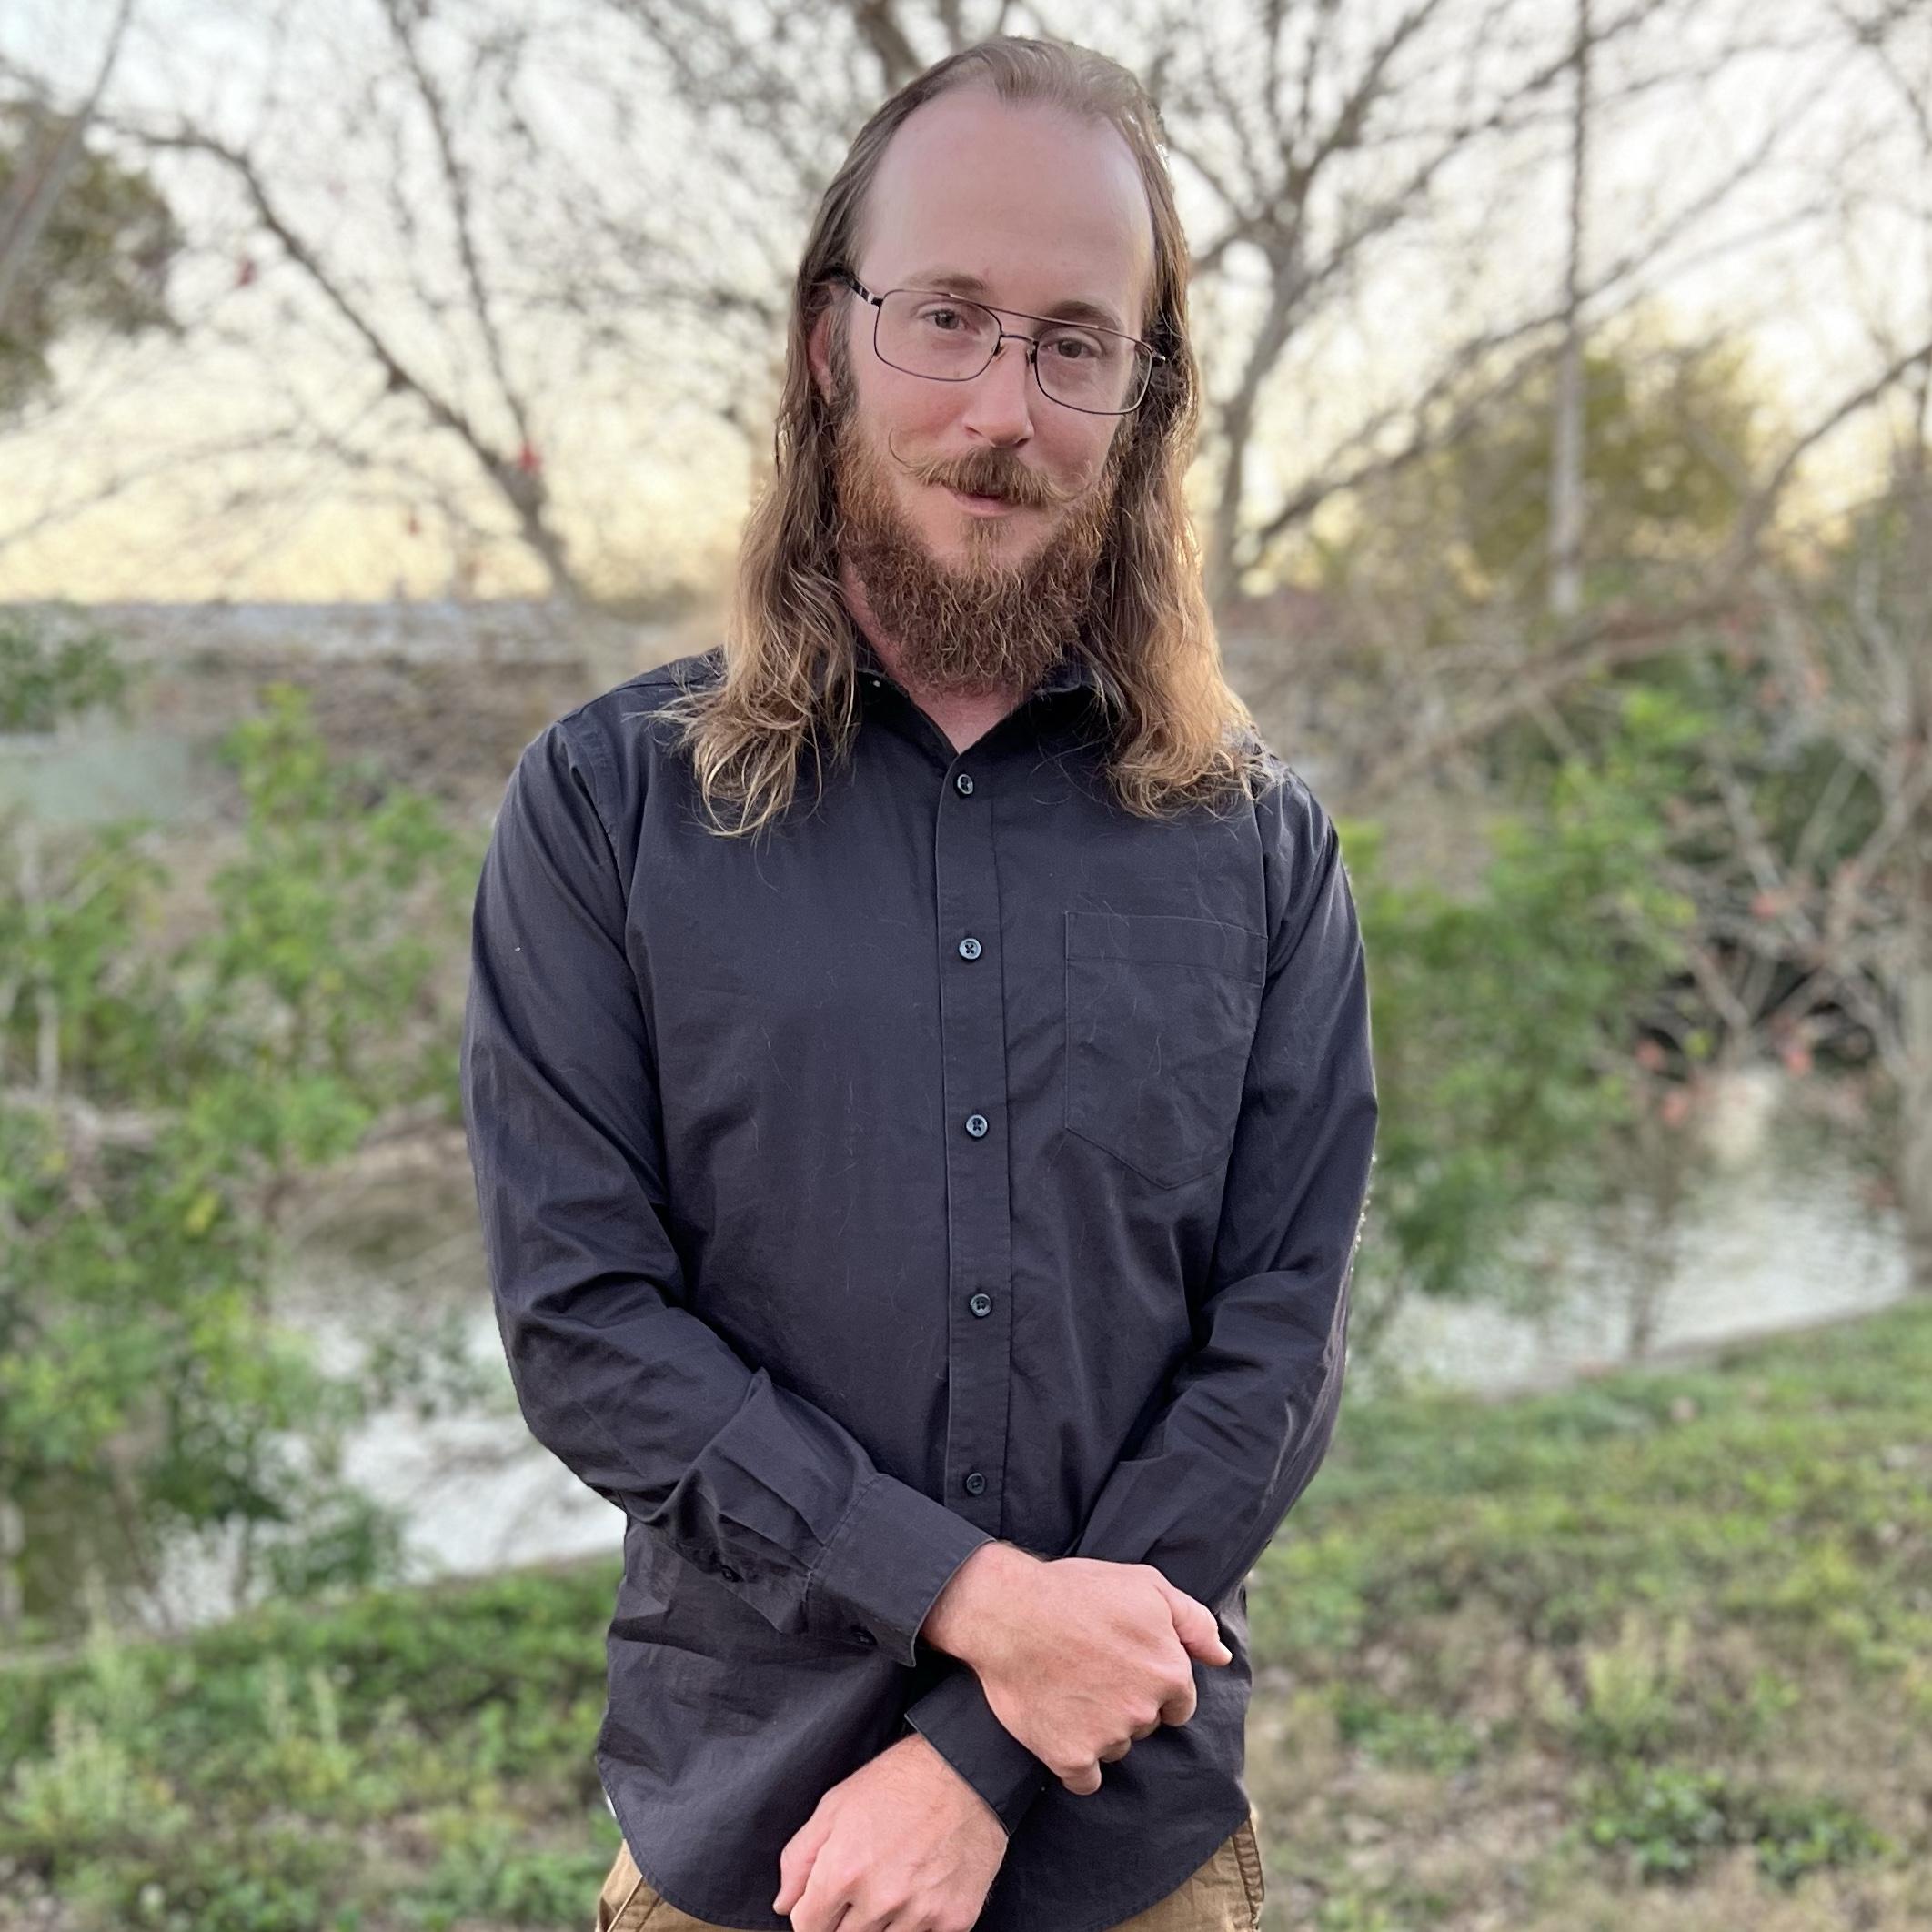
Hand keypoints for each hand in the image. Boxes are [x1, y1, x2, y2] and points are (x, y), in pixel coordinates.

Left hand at [772, 1731, 1006, 1931]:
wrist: (966, 1769)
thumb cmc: (898, 1781)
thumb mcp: (835, 1805)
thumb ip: (800, 1859)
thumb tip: (784, 1905)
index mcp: (843, 1872)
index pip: (807, 1928)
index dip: (811, 1916)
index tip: (823, 1905)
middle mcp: (879, 1900)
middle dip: (844, 1920)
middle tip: (862, 1888)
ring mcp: (919, 1914)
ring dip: (881, 1924)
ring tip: (893, 1885)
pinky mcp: (954, 1920)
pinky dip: (917, 1925)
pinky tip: (920, 1893)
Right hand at [921, 1544, 1230, 1795]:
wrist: (1007, 1611)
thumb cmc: (1076, 1590)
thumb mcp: (1144, 1585)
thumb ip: (1193, 1621)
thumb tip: (1221, 1658)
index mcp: (1170, 1671)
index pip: (1179, 1701)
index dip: (1152, 1682)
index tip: (1121, 1663)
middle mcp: (1145, 1710)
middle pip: (1147, 1725)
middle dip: (1127, 1704)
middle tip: (1091, 1670)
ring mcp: (1108, 1737)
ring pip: (1116, 1748)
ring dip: (1099, 1729)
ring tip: (1068, 1687)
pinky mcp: (1071, 1758)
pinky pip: (1086, 1778)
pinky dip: (1075, 1760)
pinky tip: (1059, 1725)